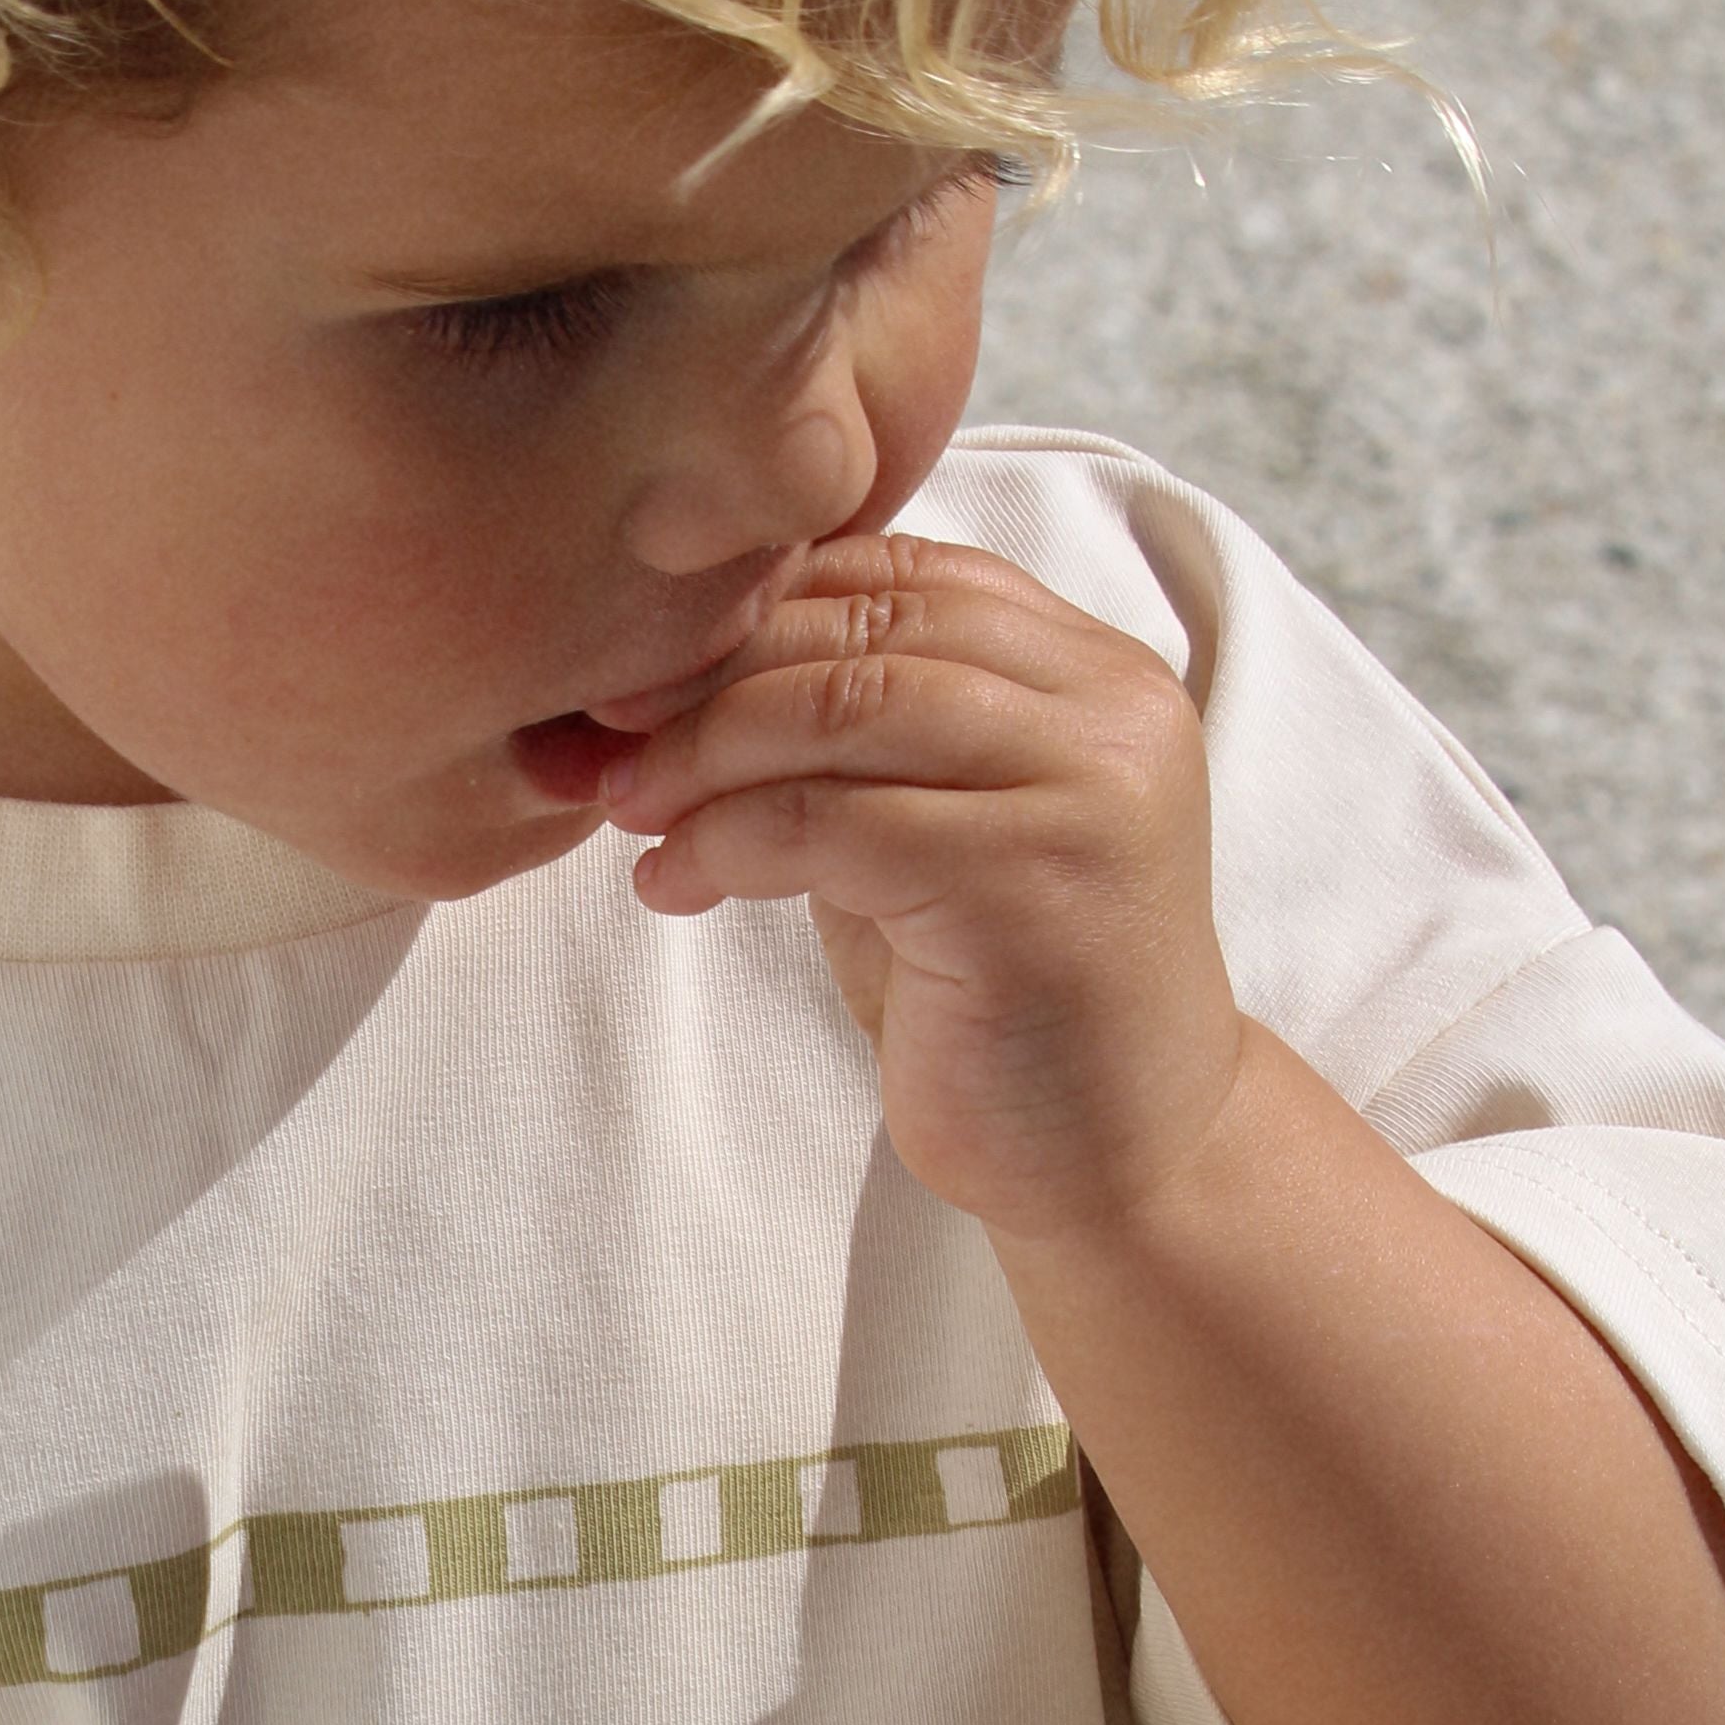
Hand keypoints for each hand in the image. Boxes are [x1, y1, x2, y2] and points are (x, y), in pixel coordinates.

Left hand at [607, 534, 1247, 1246]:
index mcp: (1089, 669)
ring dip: (704, 756)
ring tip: (633, 811)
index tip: (640, 667)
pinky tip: (672, 883)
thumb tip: (665, 668)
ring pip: (843, 708)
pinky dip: (724, 842)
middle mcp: (1107, 709)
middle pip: (864, 625)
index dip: (755, 601)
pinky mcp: (1031, 887)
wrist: (1116, 1154)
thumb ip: (851, 736)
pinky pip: (832, 823)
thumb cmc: (999, 995)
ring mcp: (1083, 793)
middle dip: (710, 673)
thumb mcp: (924, 830)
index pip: (897, 569)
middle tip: (608, 735)